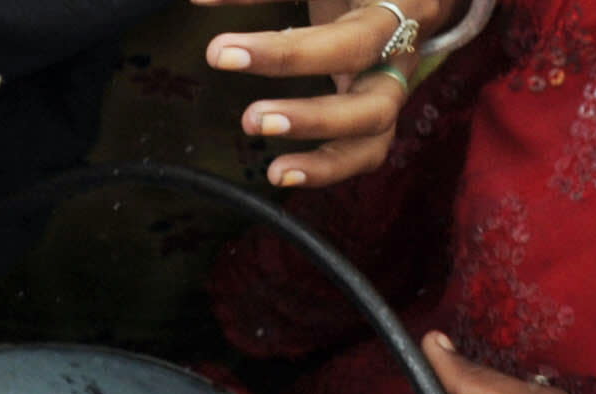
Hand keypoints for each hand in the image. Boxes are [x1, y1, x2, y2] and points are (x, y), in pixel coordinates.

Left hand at [202, 0, 440, 187]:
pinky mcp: (384, 112)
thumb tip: (196, 2)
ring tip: (275, 171)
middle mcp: (399, 43)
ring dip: (327, 154)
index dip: (283, 52)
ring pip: (376, 123)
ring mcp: (397, 81)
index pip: (340, 34)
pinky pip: (368, 149)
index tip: (220, 53)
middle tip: (251, 120)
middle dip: (310, 107)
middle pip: (367, 80)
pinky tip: (285, 173)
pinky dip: (330, 167)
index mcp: (390, 2)